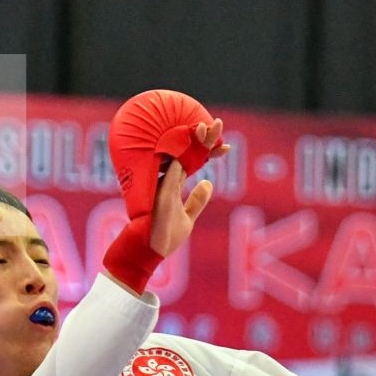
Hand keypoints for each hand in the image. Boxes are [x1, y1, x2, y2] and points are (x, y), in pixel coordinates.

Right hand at [148, 120, 226, 258]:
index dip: (207, 152)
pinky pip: (172, 173)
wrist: (150, 251)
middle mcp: (166, 180)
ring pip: (179, 157)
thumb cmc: (166, 235)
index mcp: (172, 184)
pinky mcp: (161, 195)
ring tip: (208, 127)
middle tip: (219, 124)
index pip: (192, 162)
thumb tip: (208, 183)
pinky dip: (181, 159)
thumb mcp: (187, 217)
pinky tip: (193, 144)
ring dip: (195, 142)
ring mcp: (162, 186)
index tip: (224, 145)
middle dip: (204, 139)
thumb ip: (197, 200)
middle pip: (186, 154)